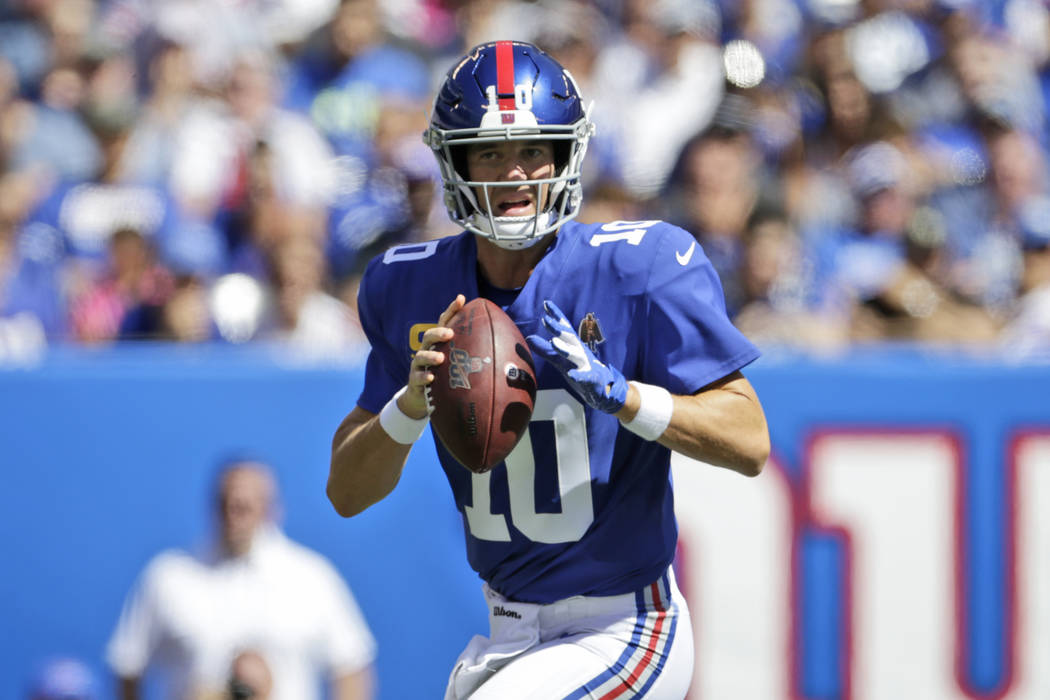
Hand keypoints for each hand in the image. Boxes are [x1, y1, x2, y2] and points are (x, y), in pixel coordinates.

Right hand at [401, 294, 465, 418]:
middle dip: (439, 333)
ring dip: (430, 355)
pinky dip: (424, 377)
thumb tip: (504, 353)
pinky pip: (417, 378)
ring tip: (440, 358)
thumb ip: (473, 356)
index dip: (451, 310)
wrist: (423, 399)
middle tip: (450, 333)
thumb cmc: (445, 378)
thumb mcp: (458, 365)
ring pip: (421, 356)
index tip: (461, 299)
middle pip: (429, 336)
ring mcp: (419, 366)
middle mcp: (427, 351)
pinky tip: (431, 378)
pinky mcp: (415, 381)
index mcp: (439, 344)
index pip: (444, 323)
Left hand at [526, 300, 627, 413]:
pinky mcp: (592, 380)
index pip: (564, 328)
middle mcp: (580, 352)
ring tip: (554, 343)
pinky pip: (585, 377)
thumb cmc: (580, 370)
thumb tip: (528, 338)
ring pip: (576, 356)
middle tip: (546, 320)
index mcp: (574, 346)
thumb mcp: (560, 360)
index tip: (546, 303)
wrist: (603, 389)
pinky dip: (579, 375)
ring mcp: (587, 365)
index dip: (556, 316)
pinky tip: (572, 375)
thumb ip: (545, 350)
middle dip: (558, 329)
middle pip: (569, 338)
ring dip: (565, 349)